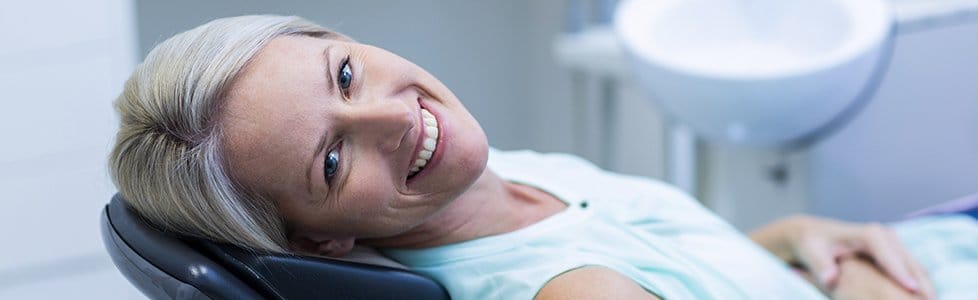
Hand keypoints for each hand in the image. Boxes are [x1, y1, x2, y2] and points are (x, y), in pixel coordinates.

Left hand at [786, 216, 933, 298]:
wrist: (812, 234)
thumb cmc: (811, 245)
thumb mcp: (811, 253)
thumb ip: (820, 266)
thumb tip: (829, 279)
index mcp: (866, 234)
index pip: (886, 251)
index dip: (898, 269)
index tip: (909, 287)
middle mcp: (882, 235)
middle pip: (906, 257)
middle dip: (919, 279)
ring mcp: (890, 243)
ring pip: (912, 263)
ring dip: (923, 281)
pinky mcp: (892, 251)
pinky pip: (909, 267)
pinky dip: (918, 280)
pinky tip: (923, 296)